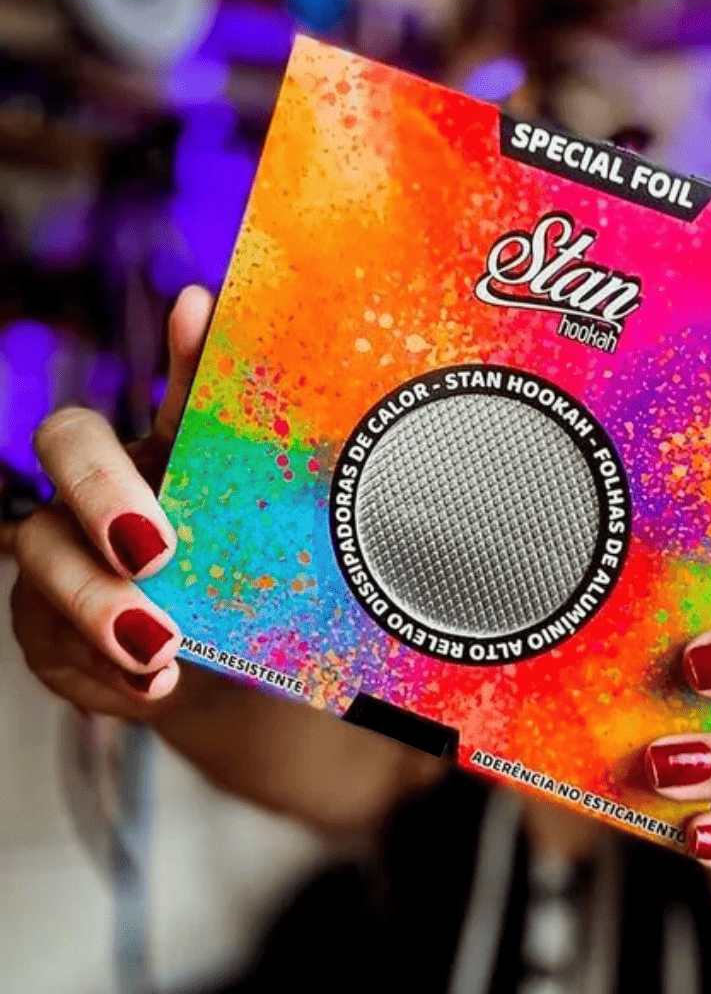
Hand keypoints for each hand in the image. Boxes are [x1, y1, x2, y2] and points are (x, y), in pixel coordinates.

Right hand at [5, 286, 442, 828]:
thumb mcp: (288, 538)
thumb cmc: (257, 583)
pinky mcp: (54, 633)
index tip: (204, 308)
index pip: (173, 377)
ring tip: (159, 645)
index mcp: (177, 448)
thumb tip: (384, 431)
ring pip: (43, 556)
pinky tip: (155, 685)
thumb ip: (312, 489)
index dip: (178, 348)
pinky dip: (104, 669)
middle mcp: (111, 486)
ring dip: (95, 602)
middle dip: (105, 486)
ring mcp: (69, 557)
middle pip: (68, 444)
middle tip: (157, 543)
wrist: (224, 670)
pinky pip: (54, 645)